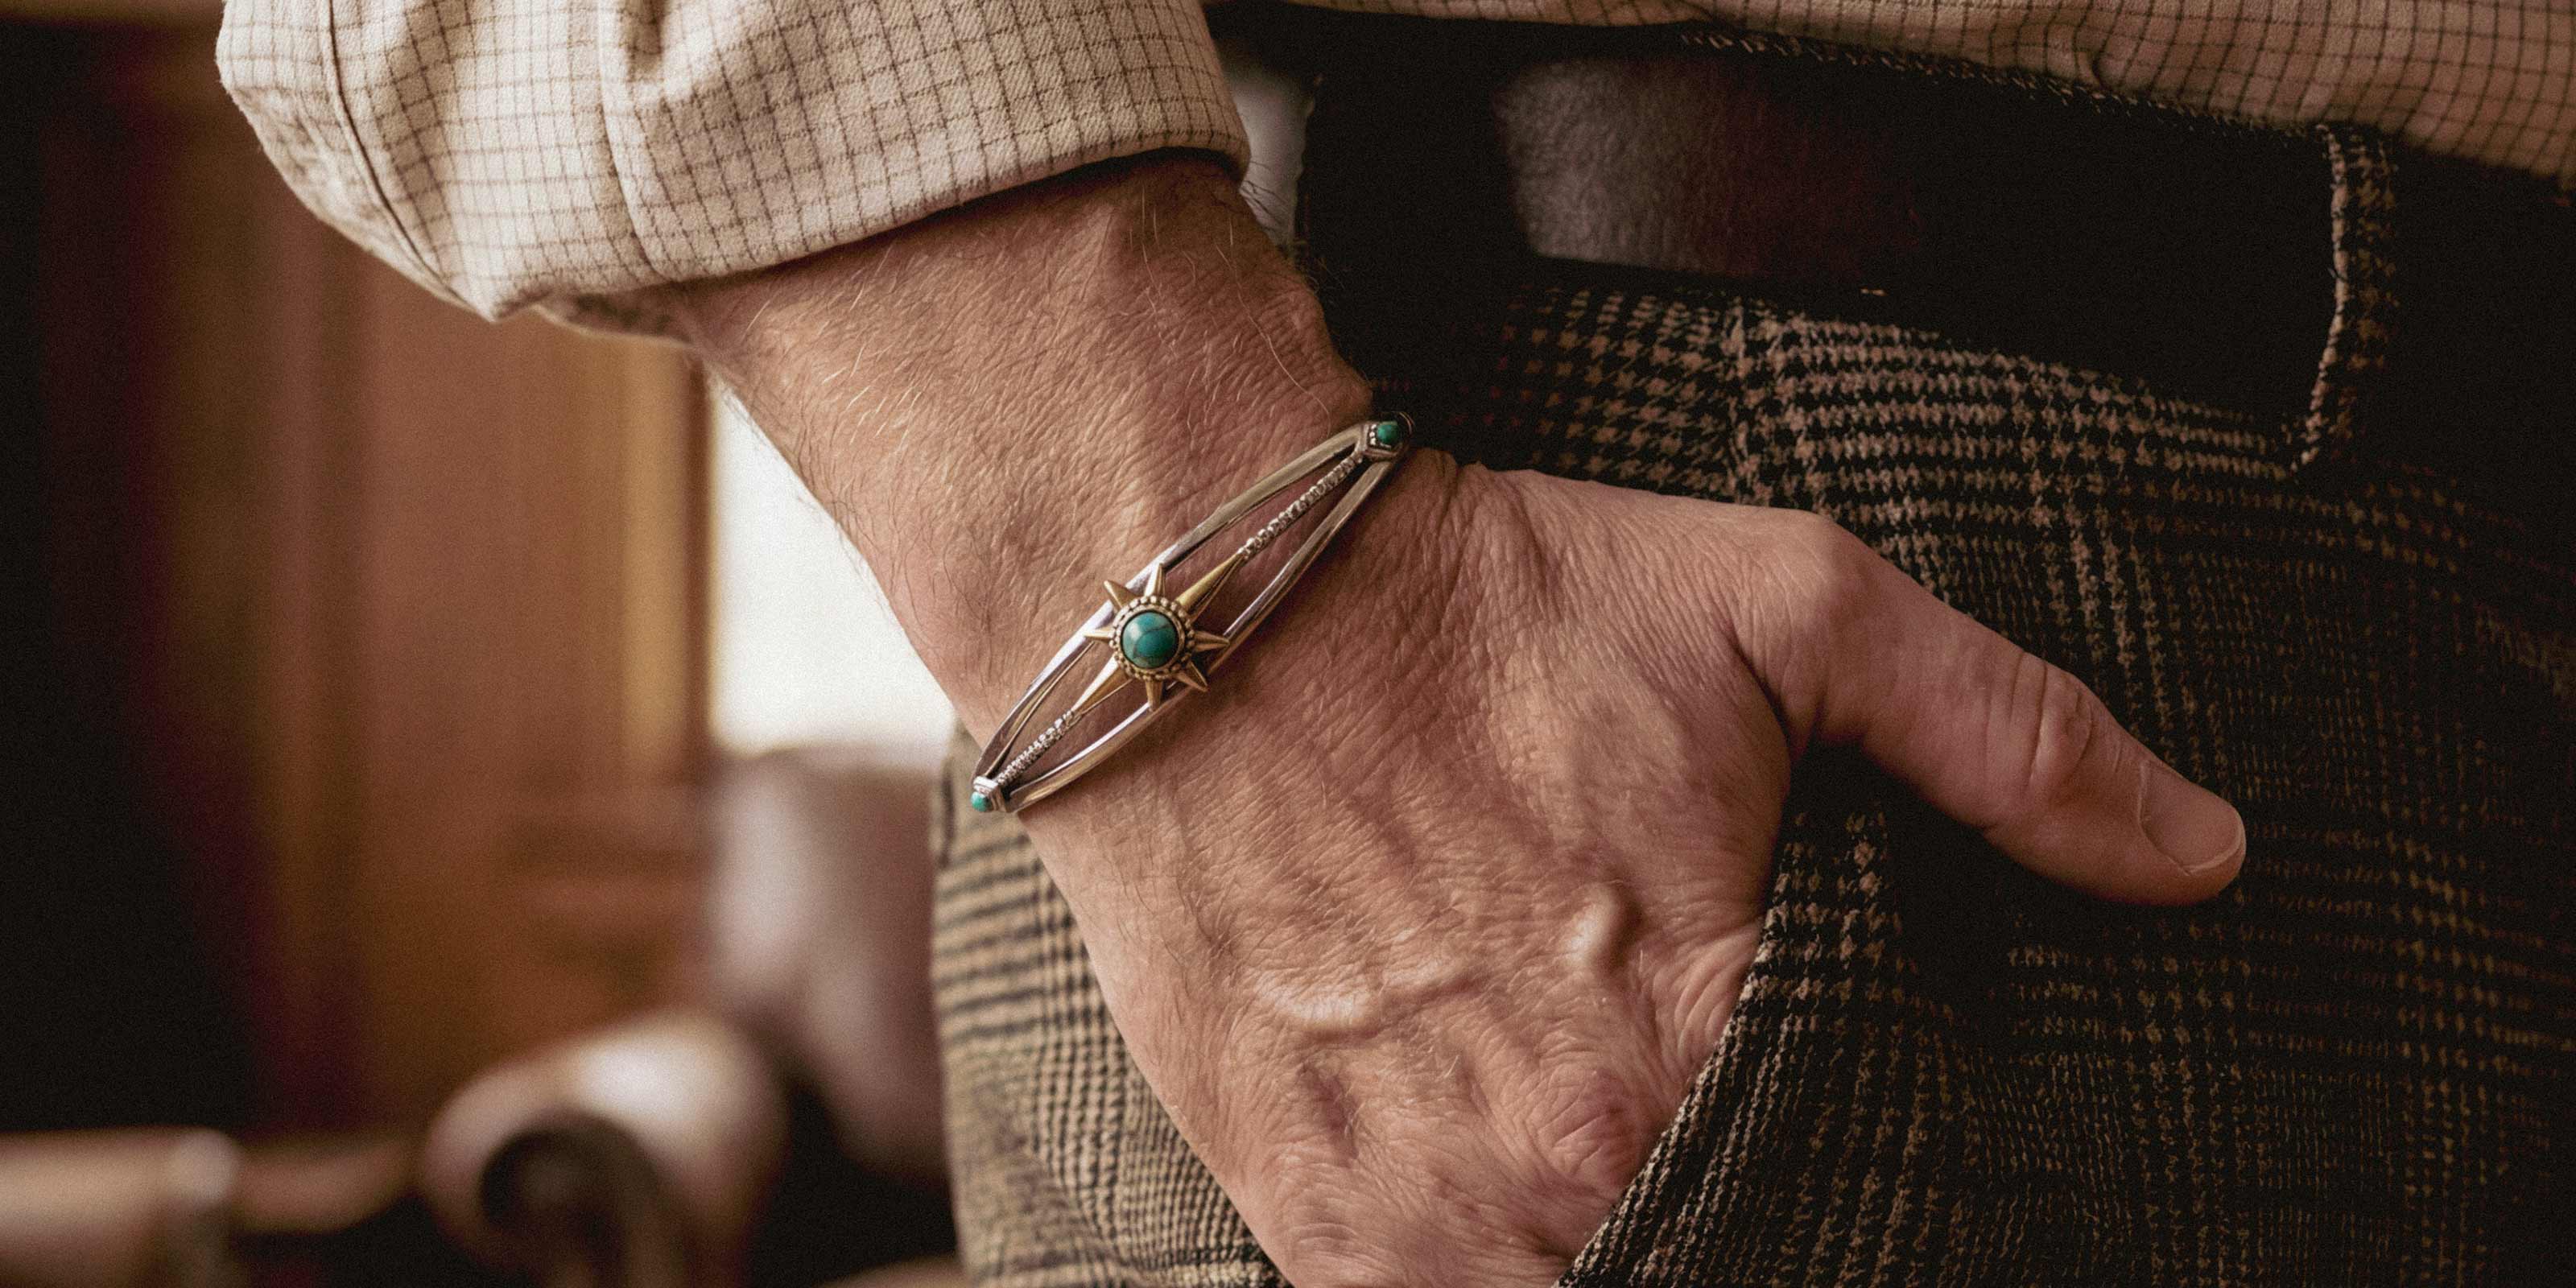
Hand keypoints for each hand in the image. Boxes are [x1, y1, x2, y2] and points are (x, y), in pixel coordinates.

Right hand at [667, 154, 2244, 1287]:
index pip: (1866, 1209)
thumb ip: (2006, 739)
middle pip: (1725, 1268)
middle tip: (1780, 1181)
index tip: (1903, 1184)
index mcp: (1696, 1035)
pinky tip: (1539, 1231)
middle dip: (1770, 1237)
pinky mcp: (1300, 1207)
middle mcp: (1560, 1160)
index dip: (1902, 1208)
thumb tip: (2205, 856)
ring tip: (1660, 1204)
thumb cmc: (1489, 605)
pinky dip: (1496, 1287)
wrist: (1205, 614)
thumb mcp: (1782, 606)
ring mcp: (1413, 1205)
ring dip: (1632, 1262)